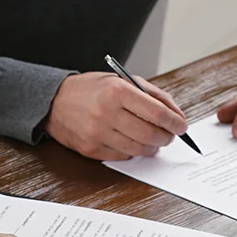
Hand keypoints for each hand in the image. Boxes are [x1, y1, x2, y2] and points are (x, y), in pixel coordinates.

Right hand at [45, 72, 188, 160]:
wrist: (54, 102)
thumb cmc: (92, 90)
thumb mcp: (121, 81)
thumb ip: (152, 95)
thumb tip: (176, 114)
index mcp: (117, 91)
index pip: (157, 113)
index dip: (175, 122)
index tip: (181, 126)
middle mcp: (106, 112)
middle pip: (150, 134)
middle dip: (166, 138)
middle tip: (169, 136)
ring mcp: (97, 133)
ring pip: (138, 149)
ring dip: (152, 147)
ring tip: (154, 141)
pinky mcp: (91, 149)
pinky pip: (123, 155)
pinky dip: (133, 151)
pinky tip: (133, 142)